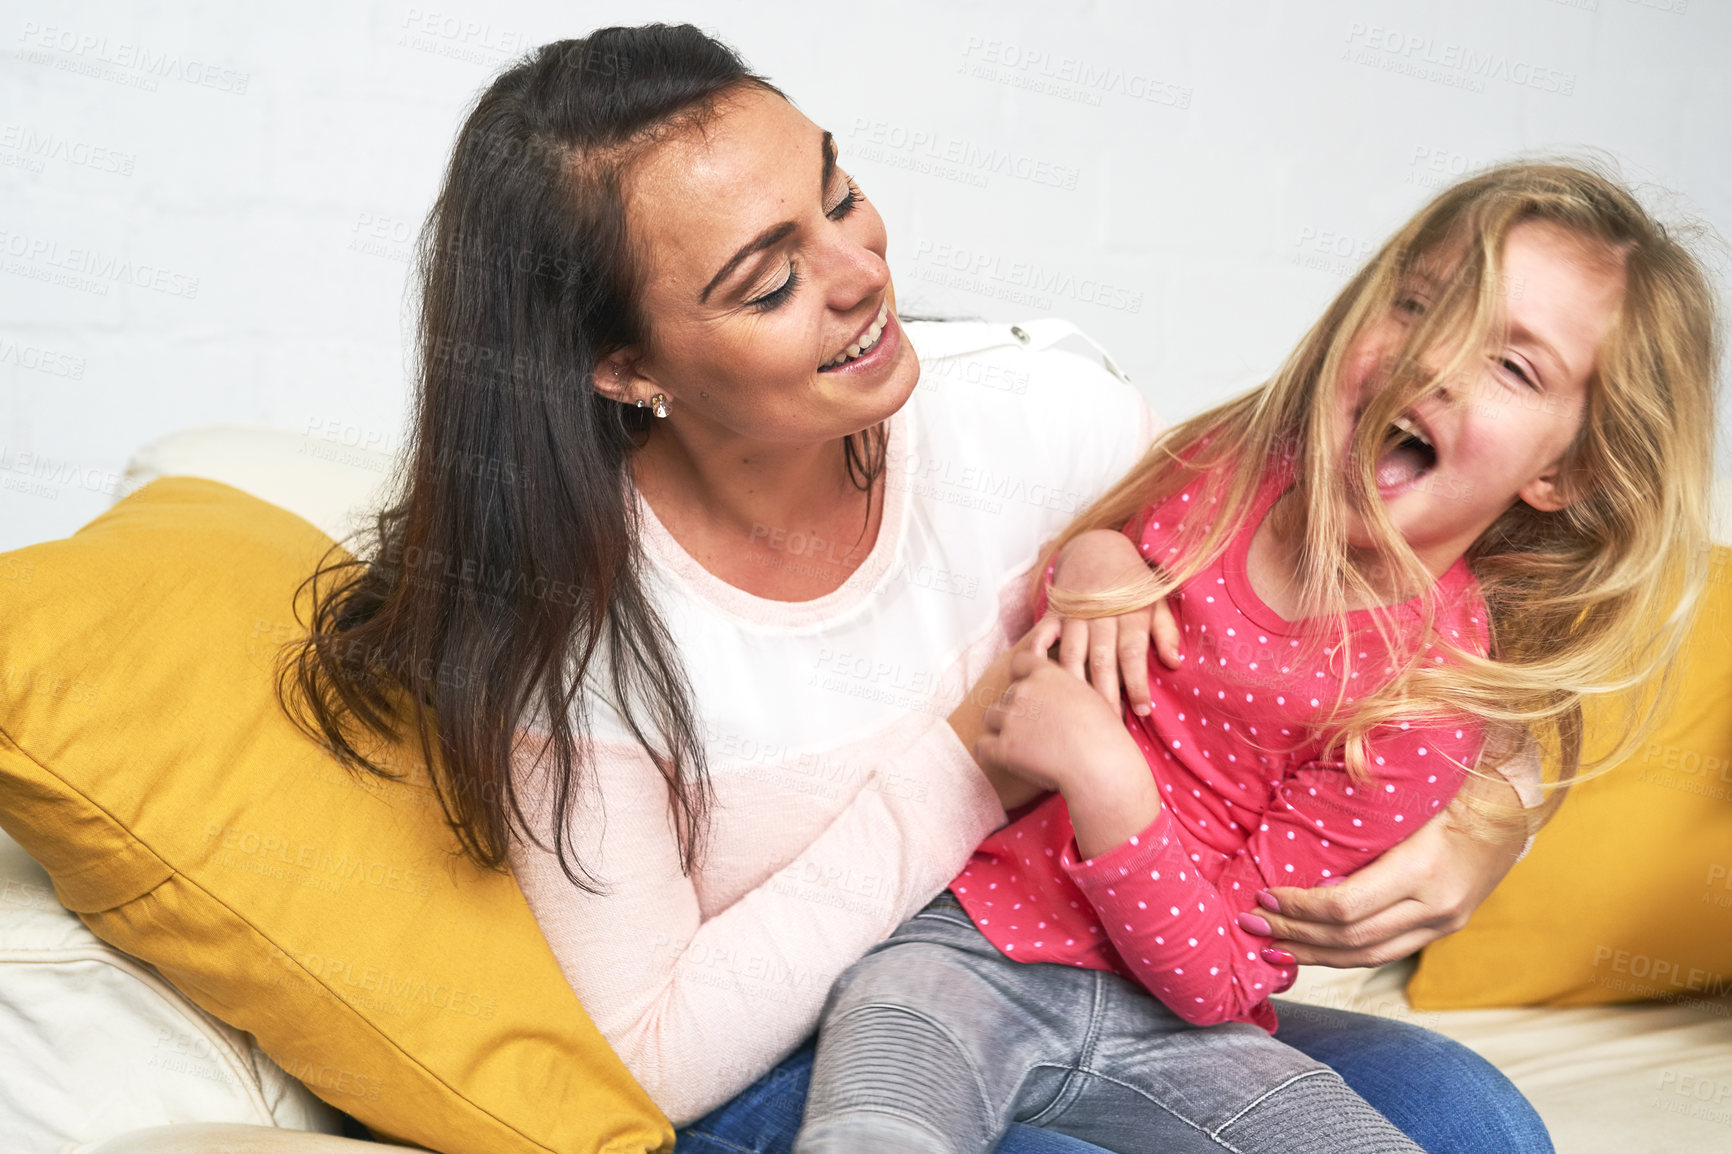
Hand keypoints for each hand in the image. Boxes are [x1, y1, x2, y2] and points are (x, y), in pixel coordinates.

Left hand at [976, 649, 1158, 858]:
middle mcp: (1025, 690)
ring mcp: (1011, 718)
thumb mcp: (1090, 695)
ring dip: (1001, 729)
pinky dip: (989, 752)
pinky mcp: (1003, 747)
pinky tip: (1004, 758)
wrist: (1101, 765)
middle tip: (1036, 730)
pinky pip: (981, 746)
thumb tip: (1057, 689)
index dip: (1021, 677)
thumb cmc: (1104, 735)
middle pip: (1006, 694)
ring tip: (1023, 745)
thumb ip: (1066, 685)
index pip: (1019, 662)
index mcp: (1047, 674)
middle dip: (1016, 709)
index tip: (1029, 692)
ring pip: (990, 717)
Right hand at [1028, 530, 1182, 716]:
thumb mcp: (1157, 601)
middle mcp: (1101, 613)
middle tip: (1110, 726)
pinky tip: (1038, 677)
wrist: (1098, 548)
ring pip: (1071, 653)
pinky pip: (1042, 634)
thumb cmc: (1132, 586)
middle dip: (1106, 695)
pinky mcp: (1054, 612)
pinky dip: (1037, 653)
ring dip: (1074, 685)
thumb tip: (1174, 663)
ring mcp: (1075, 613)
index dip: (1137, 684)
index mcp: (1130, 612)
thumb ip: (1165, 632)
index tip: (1143, 711)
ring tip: (1077, 714)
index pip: (1132, 653)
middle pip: (1102, 659)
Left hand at [1247, 774, 1527, 966]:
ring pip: (1367, 957)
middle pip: (1350, 939)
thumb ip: (1364, 803)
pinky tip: (1310, 950)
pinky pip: (1385, 952)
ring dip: (1312, 955)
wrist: (1519, 800)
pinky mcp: (1445, 928)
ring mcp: (1445, 923)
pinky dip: (1342, 954)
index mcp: (1424, 868)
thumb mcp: (1411, 787)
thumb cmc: (1455, 780)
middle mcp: (1437, 906)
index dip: (1298, 908)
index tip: (1261, 894)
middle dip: (1294, 934)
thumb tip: (1302, 808)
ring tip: (1269, 948)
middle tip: (1248, 925)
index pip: (1346, 907)